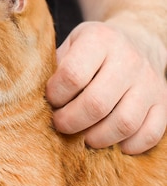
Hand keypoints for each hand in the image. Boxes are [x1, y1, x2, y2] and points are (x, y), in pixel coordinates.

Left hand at [46, 20, 166, 153]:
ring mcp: (149, 81)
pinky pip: (151, 132)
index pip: (72, 75)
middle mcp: (129, 59)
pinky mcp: (163, 101)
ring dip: (97, 138)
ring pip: (124, 123)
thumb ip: (53, 68)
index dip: (56, 95)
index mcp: (99, 40)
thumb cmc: (90, 50)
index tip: (51, 99)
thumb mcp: (68, 45)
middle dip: (70, 122)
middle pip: (96, 104)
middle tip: (60, 124)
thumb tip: (31, 98)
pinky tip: (113, 143)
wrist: (137, 39)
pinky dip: (130, 145)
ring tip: (84, 137)